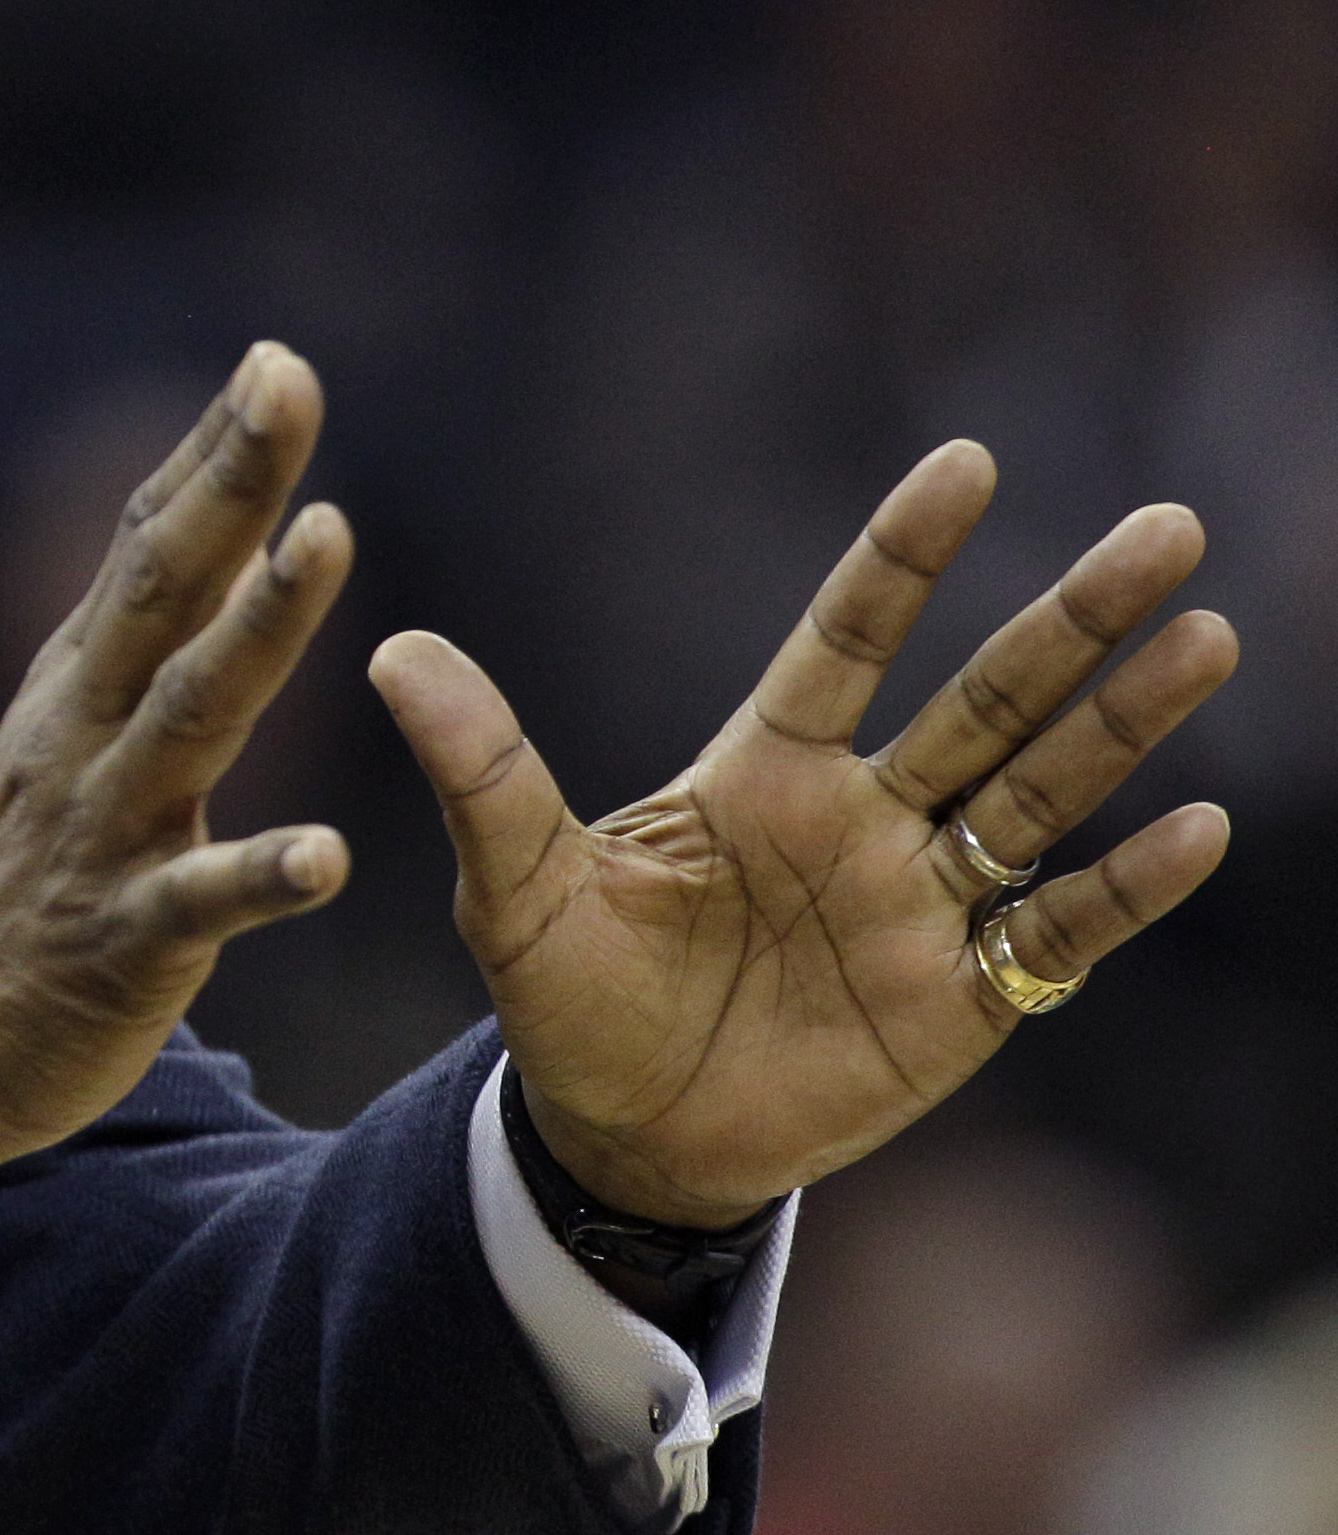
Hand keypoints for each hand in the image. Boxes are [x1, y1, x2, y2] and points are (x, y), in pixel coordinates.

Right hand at [0, 343, 353, 1263]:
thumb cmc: (11, 892)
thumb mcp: (62, 745)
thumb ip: (134, 650)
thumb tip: (203, 538)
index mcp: (78, 689)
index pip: (150, 546)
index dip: (212, 453)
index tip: (275, 358)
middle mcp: (84, 737)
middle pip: (166, 588)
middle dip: (233, 481)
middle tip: (291, 380)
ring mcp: (100, 834)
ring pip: (189, 713)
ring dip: (262, 623)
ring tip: (331, 536)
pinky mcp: (119, 941)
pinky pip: (195, 903)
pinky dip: (260, 875)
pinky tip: (329, 856)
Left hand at [373, 439, 1236, 1228]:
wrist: (619, 1138)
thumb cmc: (566, 999)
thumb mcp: (512, 884)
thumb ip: (481, 770)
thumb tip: (394, 651)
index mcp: (760, 771)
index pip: (846, 638)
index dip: (903, 556)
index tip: (967, 462)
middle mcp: (860, 818)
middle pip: (985, 698)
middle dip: (1072, 617)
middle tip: (1167, 529)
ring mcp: (920, 904)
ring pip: (1040, 791)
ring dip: (1124, 721)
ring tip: (1206, 635)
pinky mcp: (961, 1002)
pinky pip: (1057, 930)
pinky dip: (1126, 885)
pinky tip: (1198, 827)